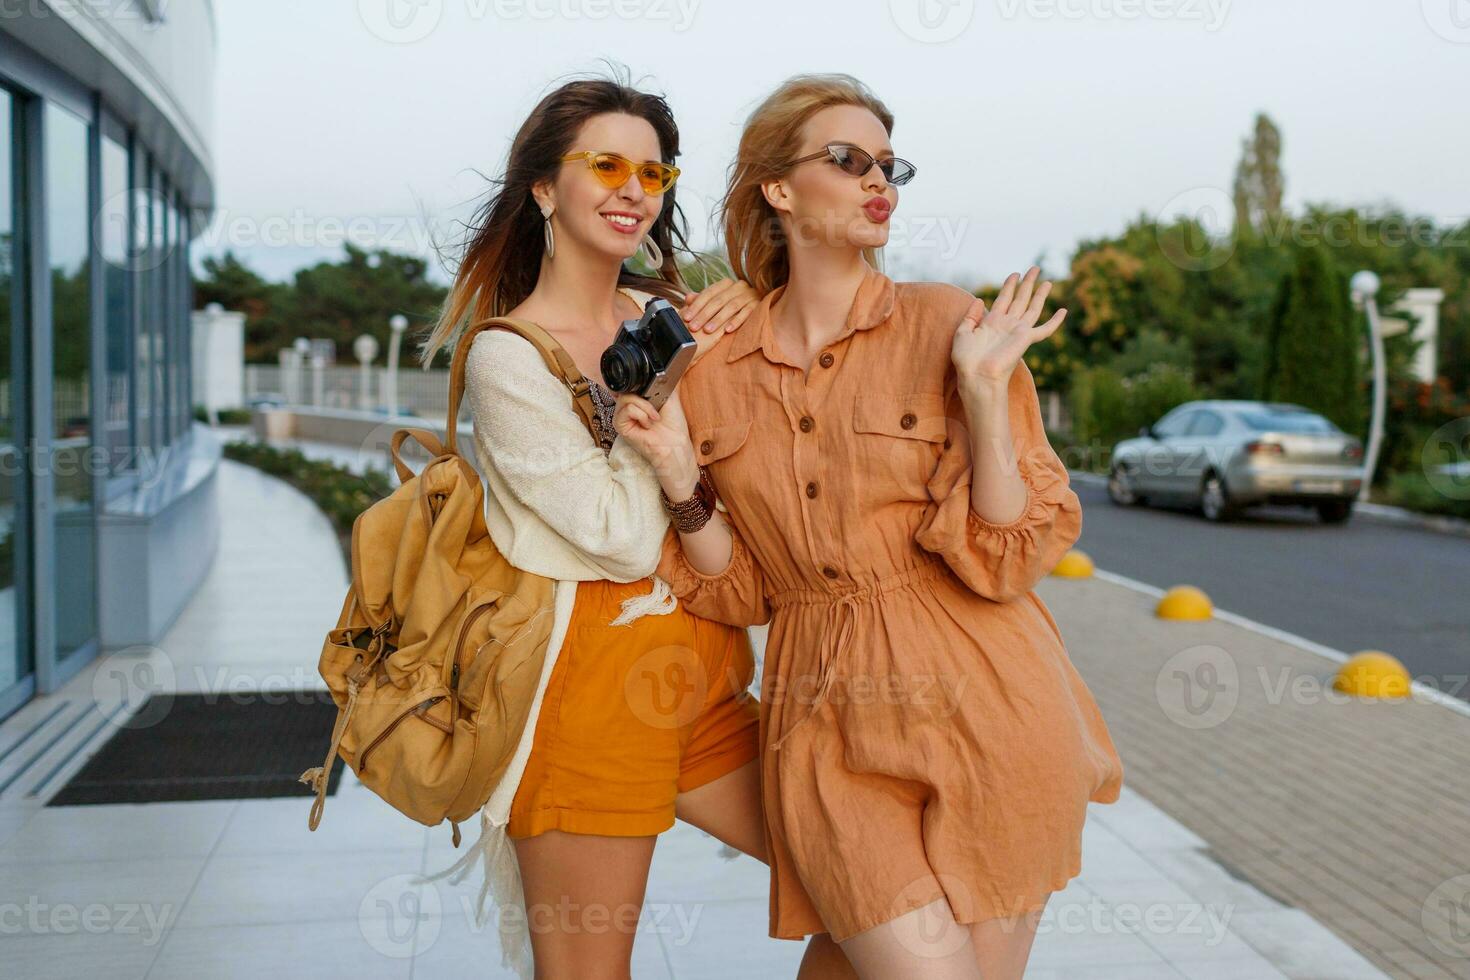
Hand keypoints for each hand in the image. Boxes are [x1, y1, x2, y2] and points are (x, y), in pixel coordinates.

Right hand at [613, 386, 699, 494]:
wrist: (675, 443)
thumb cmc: (673, 424)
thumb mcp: (669, 396)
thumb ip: (659, 382)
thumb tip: (653, 372)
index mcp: (638, 399)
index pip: (632, 383)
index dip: (641, 384)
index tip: (655, 393)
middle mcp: (628, 406)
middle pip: (628, 388)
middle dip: (646, 398)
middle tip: (657, 410)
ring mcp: (622, 415)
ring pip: (627, 397)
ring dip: (645, 407)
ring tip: (654, 418)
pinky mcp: (619, 425)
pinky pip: (627, 409)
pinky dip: (641, 415)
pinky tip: (647, 425)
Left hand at [681, 278, 758, 334]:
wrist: (762, 304)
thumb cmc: (734, 304)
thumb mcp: (717, 301)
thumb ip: (702, 299)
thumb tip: (687, 297)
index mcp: (726, 284)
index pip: (708, 293)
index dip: (696, 305)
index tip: (686, 317)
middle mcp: (738, 286)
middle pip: (718, 300)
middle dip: (704, 315)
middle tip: (693, 327)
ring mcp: (750, 295)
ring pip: (731, 307)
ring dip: (718, 319)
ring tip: (707, 330)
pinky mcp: (758, 305)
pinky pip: (747, 313)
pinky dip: (736, 321)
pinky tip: (727, 330)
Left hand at [951, 265, 1065, 386]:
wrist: (976, 375)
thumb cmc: (966, 359)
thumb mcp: (962, 332)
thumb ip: (970, 316)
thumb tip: (980, 300)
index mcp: (991, 322)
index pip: (1003, 299)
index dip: (1009, 285)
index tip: (1015, 274)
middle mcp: (1006, 324)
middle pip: (1020, 298)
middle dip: (1027, 283)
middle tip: (1035, 268)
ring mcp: (1017, 331)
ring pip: (1032, 308)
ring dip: (1040, 294)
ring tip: (1047, 281)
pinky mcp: (1026, 339)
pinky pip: (1045, 329)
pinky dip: (1055, 321)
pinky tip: (1064, 311)